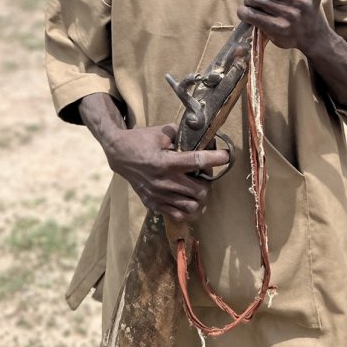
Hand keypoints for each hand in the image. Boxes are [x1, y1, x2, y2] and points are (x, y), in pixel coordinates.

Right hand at [104, 122, 228, 221]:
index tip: (227, 156)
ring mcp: (158, 195)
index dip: (216, 159)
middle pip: (199, 191)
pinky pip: (178, 215)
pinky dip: (189, 209)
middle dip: (209, 182)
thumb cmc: (141, 140)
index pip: (197, 161)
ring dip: (201, 198)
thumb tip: (202, 135)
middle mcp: (163, 181)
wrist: (119, 155)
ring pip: (192, 206)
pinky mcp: (153, 203)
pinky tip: (190, 199)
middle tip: (207, 174)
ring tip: (199, 188)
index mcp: (166, 161)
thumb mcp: (161, 131)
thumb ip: (182, 135)